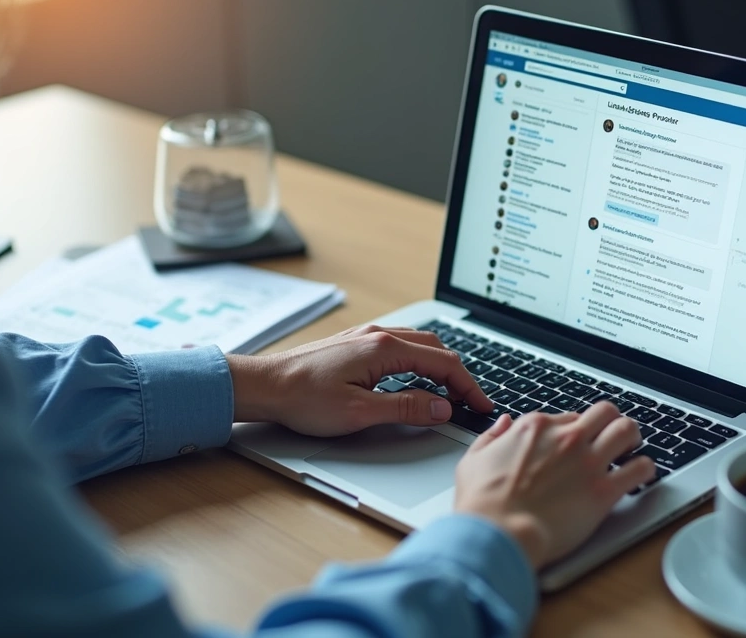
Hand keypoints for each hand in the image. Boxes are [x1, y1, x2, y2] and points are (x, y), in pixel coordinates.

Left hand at [226, 325, 493, 435]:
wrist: (264, 385)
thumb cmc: (303, 398)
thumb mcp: (360, 412)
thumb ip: (406, 408)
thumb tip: (441, 407)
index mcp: (384, 348)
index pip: (444, 364)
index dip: (468, 387)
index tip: (481, 406)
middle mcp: (379, 334)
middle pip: (436, 349)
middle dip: (459, 376)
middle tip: (471, 402)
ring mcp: (366, 336)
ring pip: (419, 345)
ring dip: (440, 367)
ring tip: (450, 394)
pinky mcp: (356, 344)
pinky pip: (401, 347)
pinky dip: (420, 363)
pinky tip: (416, 380)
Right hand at [453, 402, 654, 568]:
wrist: (498, 532)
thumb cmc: (483, 503)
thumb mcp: (473, 460)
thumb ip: (491, 437)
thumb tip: (502, 424)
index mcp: (535, 428)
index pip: (569, 417)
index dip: (574, 429)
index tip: (576, 442)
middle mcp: (566, 438)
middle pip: (604, 412)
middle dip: (610, 421)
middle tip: (613, 435)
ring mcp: (587, 462)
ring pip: (627, 430)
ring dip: (632, 436)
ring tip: (633, 447)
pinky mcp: (603, 490)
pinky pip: (639, 468)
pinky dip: (645, 469)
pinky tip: (642, 474)